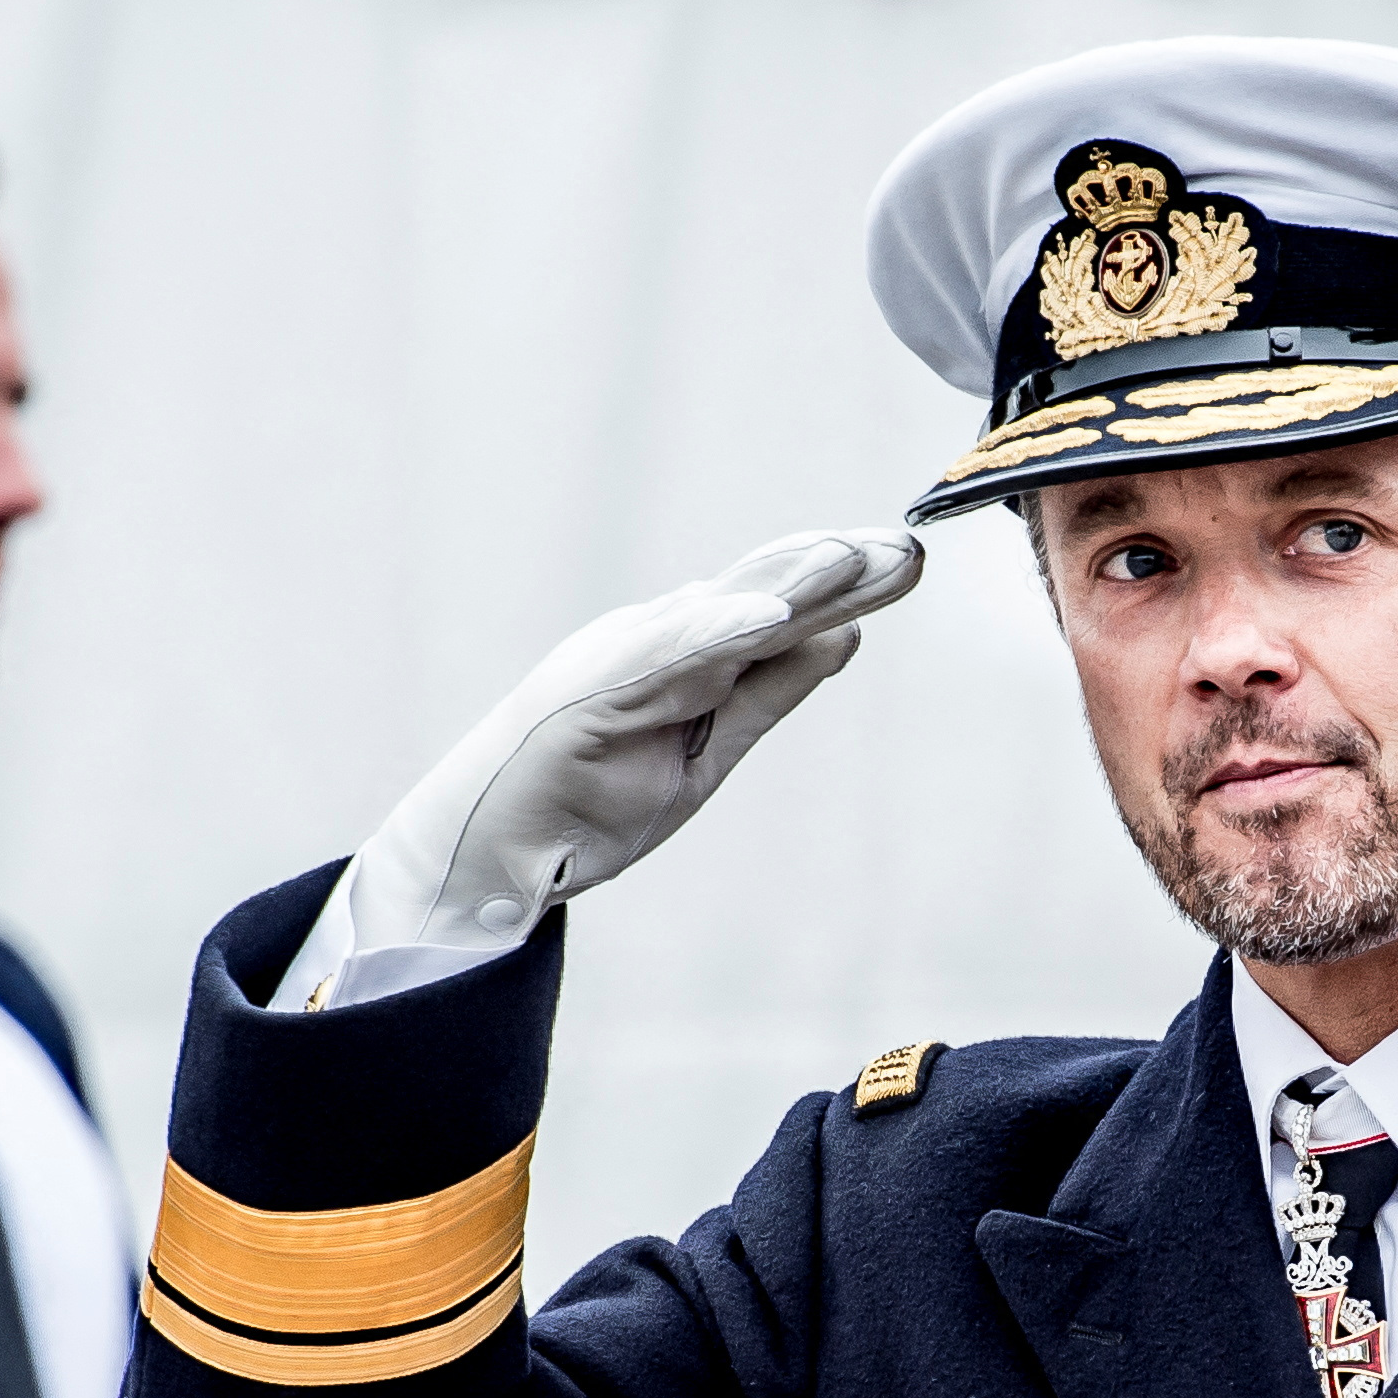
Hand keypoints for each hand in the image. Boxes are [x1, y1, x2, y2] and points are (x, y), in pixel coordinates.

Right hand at [343, 528, 923, 961]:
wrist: (493, 850)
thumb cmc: (594, 799)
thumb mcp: (710, 753)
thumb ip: (768, 693)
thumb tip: (844, 637)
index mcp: (686, 651)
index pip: (773, 604)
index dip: (839, 581)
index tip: (904, 560)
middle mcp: (658, 640)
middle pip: (755, 594)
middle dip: (829, 569)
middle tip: (903, 547)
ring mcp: (621, 661)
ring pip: (714, 614)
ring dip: (780, 586)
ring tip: (845, 560)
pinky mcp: (590, 697)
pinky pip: (660, 660)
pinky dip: (711, 635)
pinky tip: (765, 619)